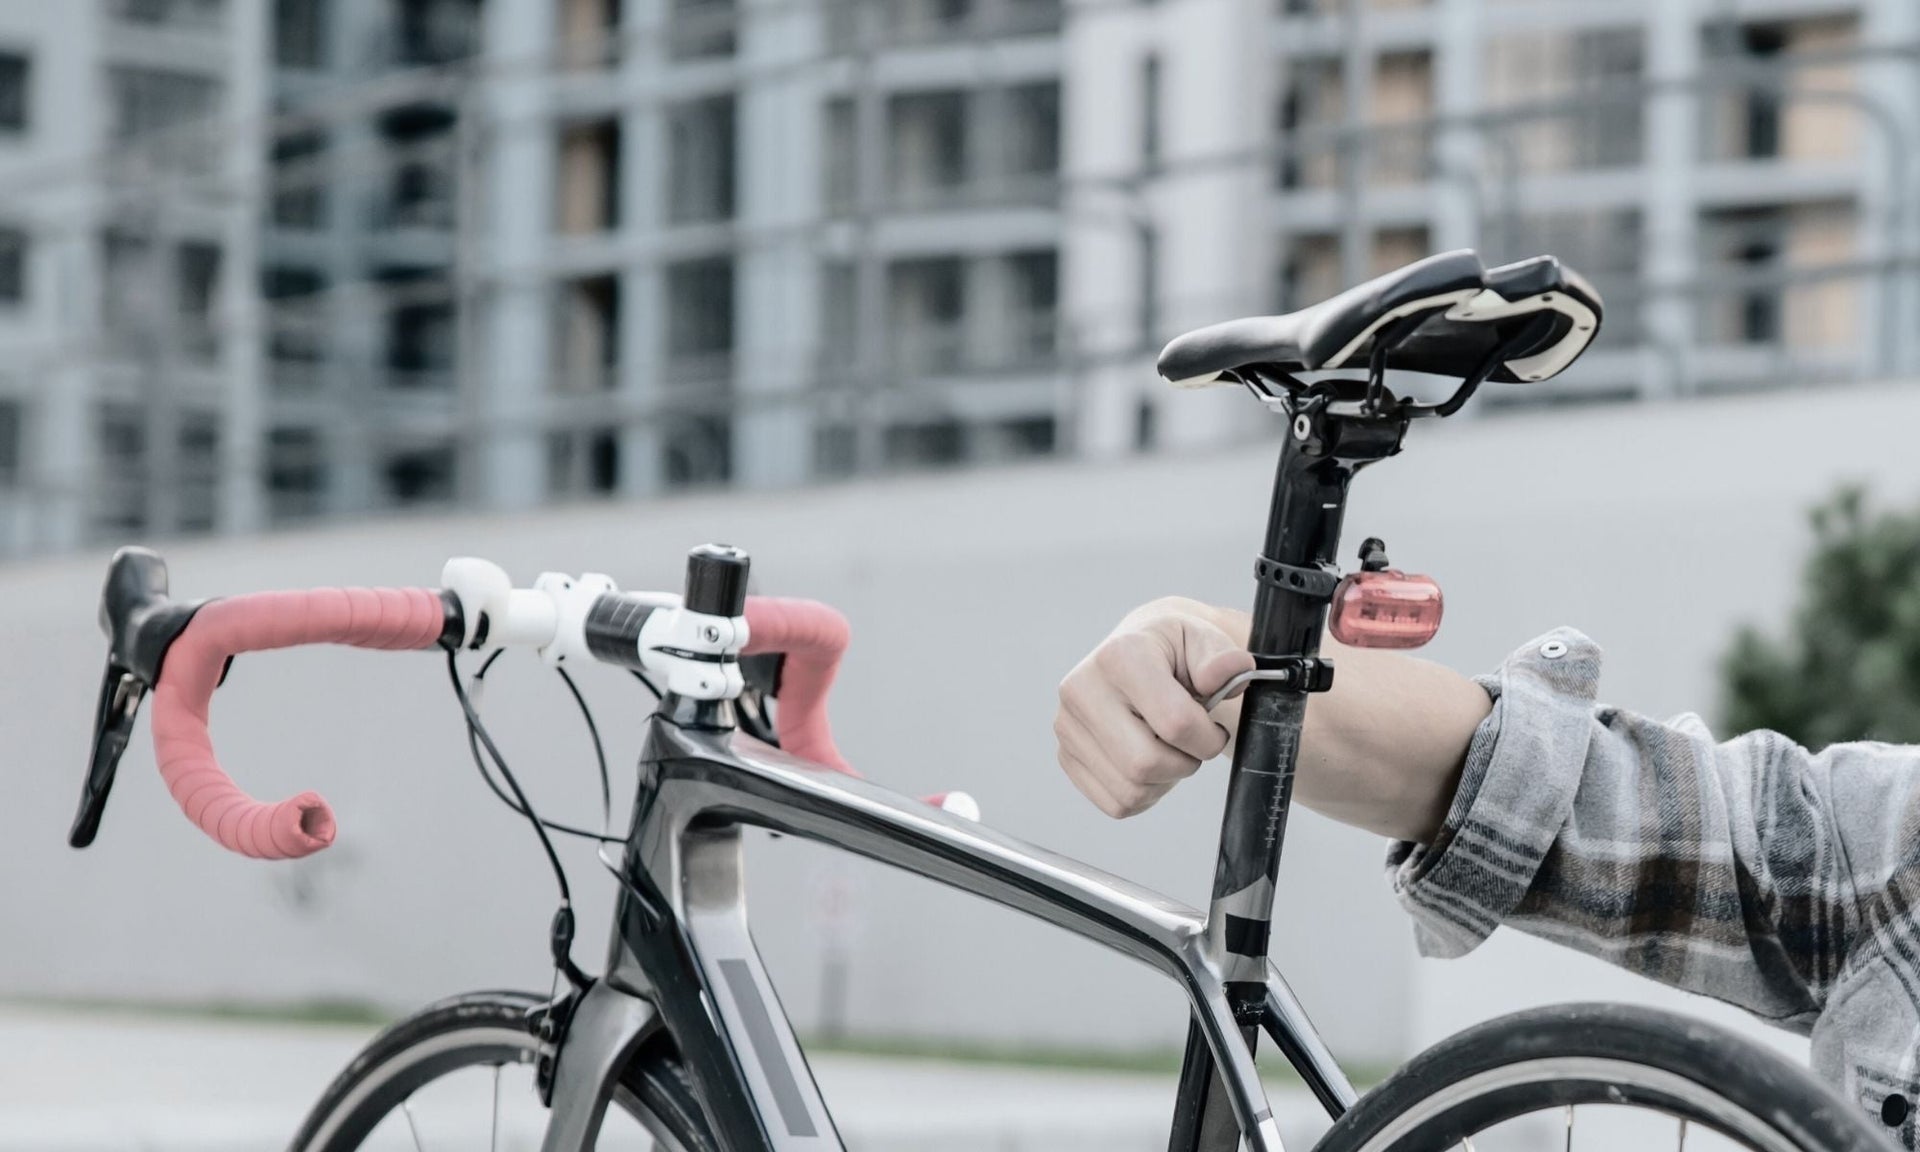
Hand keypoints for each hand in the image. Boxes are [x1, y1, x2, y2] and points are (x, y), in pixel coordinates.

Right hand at [1055, 598, 1255, 816]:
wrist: (1136, 656)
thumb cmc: (1173, 653)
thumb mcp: (1203, 641)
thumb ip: (1222, 658)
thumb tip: (1231, 671)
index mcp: (1119, 656)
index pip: (1175, 723)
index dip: (1208, 738)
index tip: (1213, 728)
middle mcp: (1082, 689)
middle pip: (1145, 764)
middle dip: (1183, 763)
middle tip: (1191, 744)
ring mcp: (1067, 725)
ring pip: (1130, 791)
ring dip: (1164, 781)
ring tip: (1168, 749)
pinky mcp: (1065, 755)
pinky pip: (1115, 803)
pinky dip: (1143, 794)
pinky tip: (1148, 763)